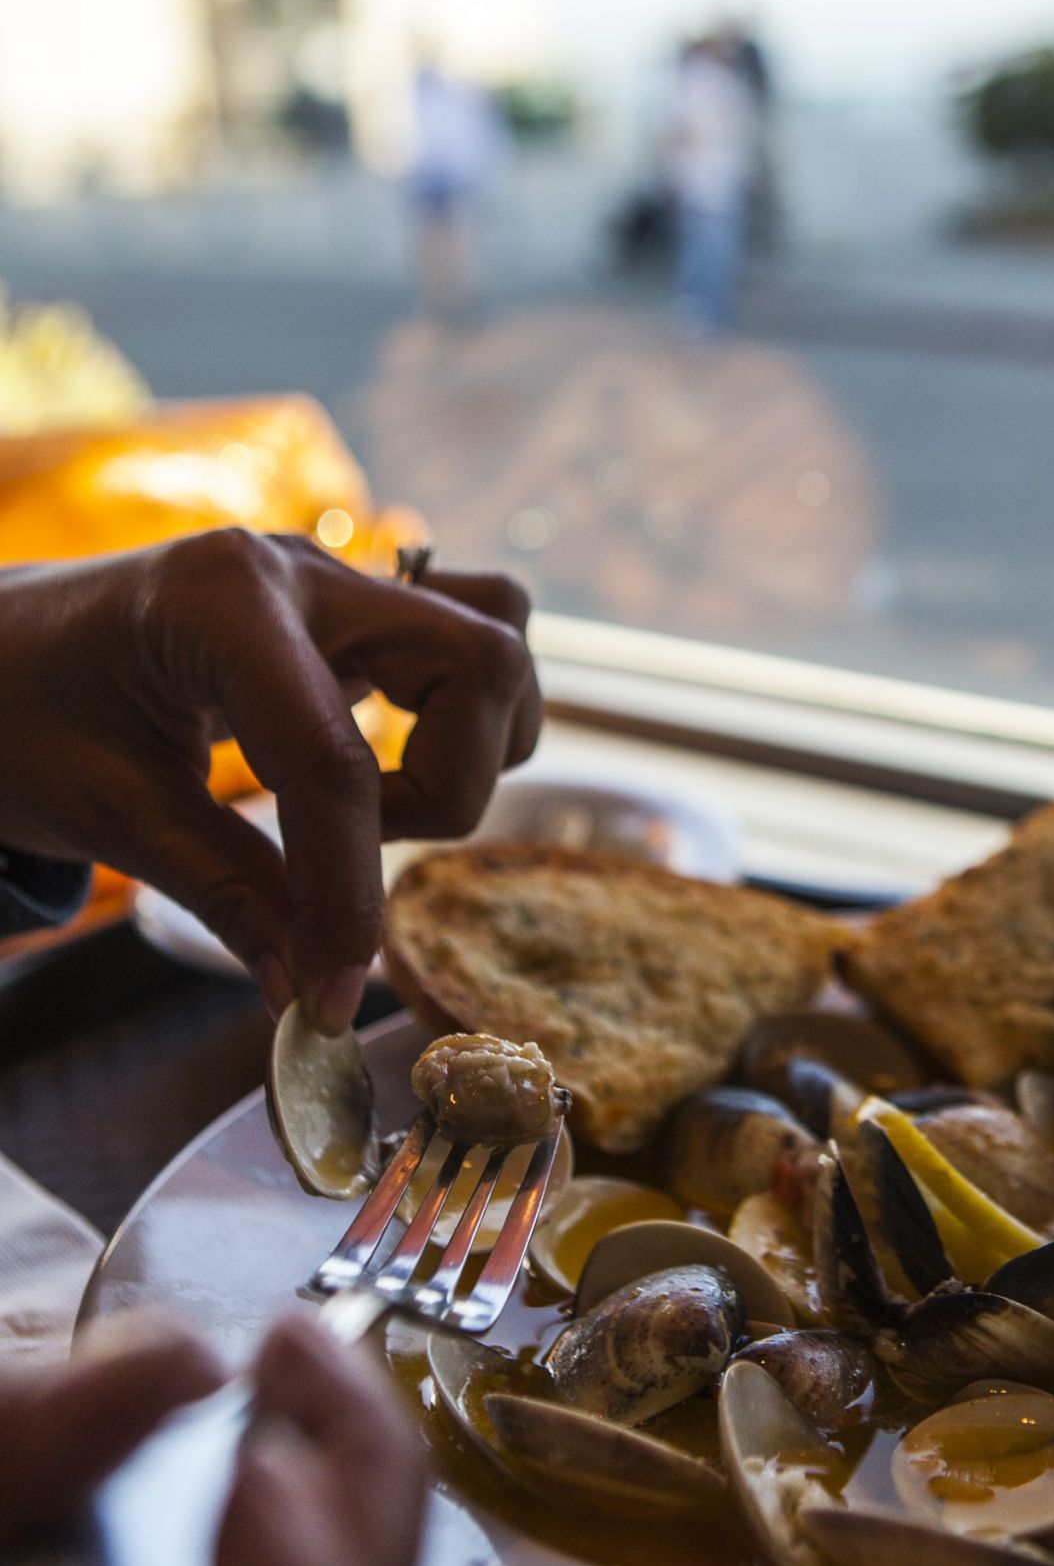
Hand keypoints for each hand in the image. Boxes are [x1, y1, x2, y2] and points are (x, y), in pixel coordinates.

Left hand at [0, 531, 540, 1030]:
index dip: (350, 890)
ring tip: (377, 805)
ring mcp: (335, 580)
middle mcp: (300, 571)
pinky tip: (387, 767)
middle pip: (478, 662)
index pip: (337, 756)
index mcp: (220, 602)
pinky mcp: (352, 609)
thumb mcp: (108, 813)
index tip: (333, 988)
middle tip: (365, 846)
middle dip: (448, 786)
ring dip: (473, 743)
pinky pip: (465, 638)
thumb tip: (310, 994)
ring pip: (495, 637)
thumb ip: (228, 896)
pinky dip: (462, 715)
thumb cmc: (18, 714)